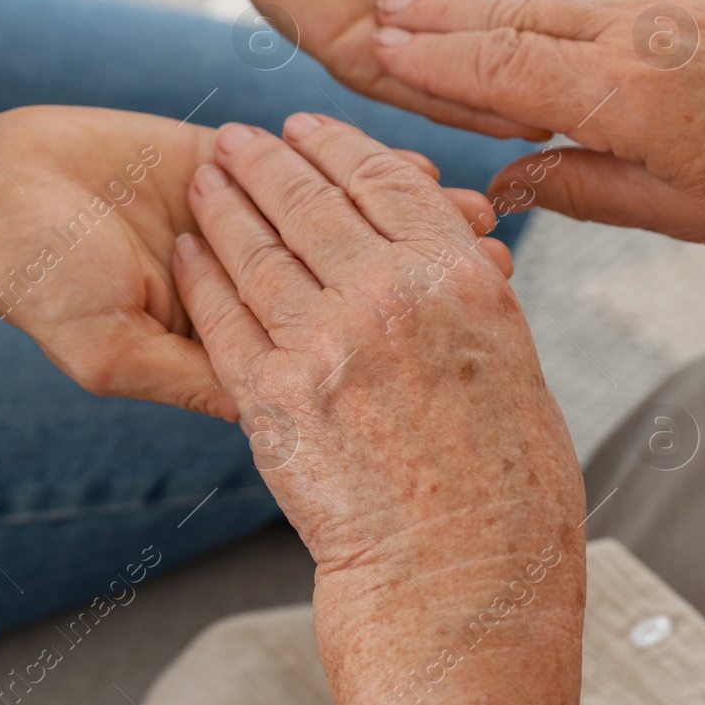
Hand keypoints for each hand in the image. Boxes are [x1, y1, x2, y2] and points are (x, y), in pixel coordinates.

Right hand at [0, 107, 506, 419]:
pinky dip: (364, 170)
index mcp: (237, 340)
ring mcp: (256, 227)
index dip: (393, 345)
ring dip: (410, 223)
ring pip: (348, 226)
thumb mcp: (117, 350)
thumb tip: (276, 413)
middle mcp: (257, 287)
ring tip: (475, 220)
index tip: (461, 336)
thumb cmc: (40, 285)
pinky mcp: (241, 169)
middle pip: (356, 287)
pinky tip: (418, 172)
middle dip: (424, 278)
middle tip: (494, 265)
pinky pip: (316, 171)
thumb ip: (198, 377)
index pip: (330, 351)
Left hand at [170, 115, 584, 704]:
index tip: (308, 127)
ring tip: (201, 175)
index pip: (388, 183)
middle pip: (312, 203)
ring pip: (259, 250)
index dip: (339, 147)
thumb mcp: (515, 369)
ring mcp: (327, 345)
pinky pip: (225, 319)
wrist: (464, 578)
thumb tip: (456, 262)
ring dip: (223, 204)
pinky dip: (202, 276)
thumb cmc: (508, 489)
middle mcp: (392, 296)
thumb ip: (472, 303)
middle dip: (266, 161)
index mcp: (462, 279)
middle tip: (235, 136)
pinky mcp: (273, 400)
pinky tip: (188, 249)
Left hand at [195, 0, 595, 137]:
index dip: (598, 26)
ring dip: (528, 101)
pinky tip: (514, 116)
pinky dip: (469, 108)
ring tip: (583, 119)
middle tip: (632, 103)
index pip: (555, 11)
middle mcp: (459, 25)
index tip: (653, 49)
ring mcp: (416, 53)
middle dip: (574, 77)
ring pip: (482, 87)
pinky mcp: (369, 70)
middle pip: (526, 59)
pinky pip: (426, 97)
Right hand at [370, 0, 704, 267]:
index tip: (379, 47)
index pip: (502, 67)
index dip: (433, 59)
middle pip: (517, 12)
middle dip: (443, 13)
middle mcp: (648, 32)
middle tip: (383, 13)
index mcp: (633, 96)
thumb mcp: (678, 215)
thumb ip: (581, 187)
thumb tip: (505, 182)